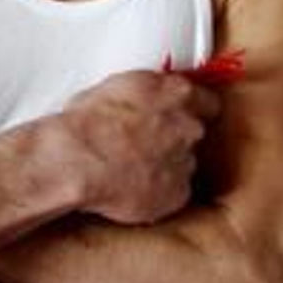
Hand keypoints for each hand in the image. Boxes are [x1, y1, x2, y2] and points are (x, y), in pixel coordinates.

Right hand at [57, 70, 217, 224]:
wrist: (77, 161)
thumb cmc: (84, 123)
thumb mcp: (112, 89)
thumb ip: (141, 96)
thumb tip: (136, 104)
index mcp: (175, 93)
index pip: (206, 99)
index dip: (189, 108)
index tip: (175, 113)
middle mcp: (188, 126)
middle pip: (194, 132)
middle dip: (174, 137)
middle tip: (144, 142)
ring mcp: (186, 161)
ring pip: (182, 164)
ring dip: (163, 165)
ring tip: (128, 168)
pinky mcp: (178, 193)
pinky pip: (172, 192)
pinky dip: (156, 192)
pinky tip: (129, 188)